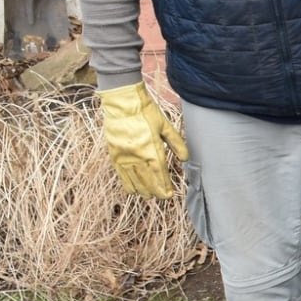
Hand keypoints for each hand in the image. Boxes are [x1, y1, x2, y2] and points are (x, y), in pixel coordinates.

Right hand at [98, 82, 187, 198]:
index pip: (160, 174)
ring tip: (149, 196)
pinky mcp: (114, 154)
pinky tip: (132, 190)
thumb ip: (177, 143)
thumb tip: (185, 159)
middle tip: (161, 197)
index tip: (169, 195)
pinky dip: (127, 184)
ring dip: (142, 190)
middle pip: (147, 180)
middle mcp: (137, 155)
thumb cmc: (146, 112)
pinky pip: (121, 174)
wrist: (122, 102)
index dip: (164, 186)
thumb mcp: (165, 125)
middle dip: (155, 191)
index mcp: (151, 148)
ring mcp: (124, 155)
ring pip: (134, 180)